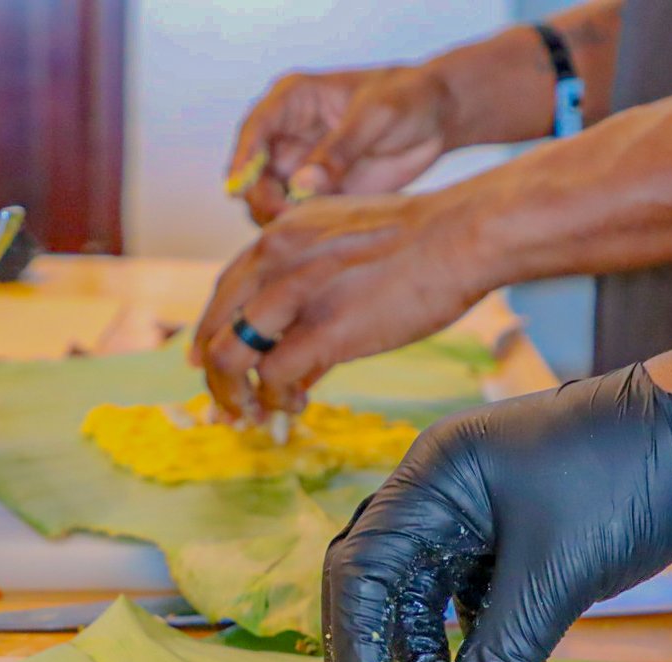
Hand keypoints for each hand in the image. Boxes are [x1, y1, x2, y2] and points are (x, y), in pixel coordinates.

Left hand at [191, 190, 490, 419]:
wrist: (461, 234)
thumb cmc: (421, 242)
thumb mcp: (347, 248)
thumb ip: (314, 293)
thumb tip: (300, 359)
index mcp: (280, 236)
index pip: (225, 293)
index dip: (213, 335)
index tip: (211, 366)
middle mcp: (273, 259)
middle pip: (215, 328)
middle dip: (215, 377)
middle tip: (228, 408)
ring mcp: (294, 294)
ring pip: (229, 358)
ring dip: (235, 397)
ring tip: (255, 417)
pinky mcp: (323, 330)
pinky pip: (273, 377)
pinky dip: (276, 402)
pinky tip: (295, 407)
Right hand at [226, 65, 458, 224]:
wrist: (436, 118)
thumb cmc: (405, 99)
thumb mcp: (375, 116)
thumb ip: (340, 149)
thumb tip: (302, 186)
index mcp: (292, 102)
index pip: (254, 130)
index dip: (243, 159)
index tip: (240, 187)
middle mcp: (288, 136)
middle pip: (254, 174)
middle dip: (262, 199)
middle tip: (285, 219)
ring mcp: (301, 168)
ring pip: (270, 201)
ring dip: (279, 219)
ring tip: (305, 231)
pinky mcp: (320, 194)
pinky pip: (298, 218)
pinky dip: (302, 231)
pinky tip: (319, 239)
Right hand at [322, 363, 671, 661]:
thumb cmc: (630, 479)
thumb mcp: (558, 578)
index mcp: (433, 476)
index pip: (360, 571)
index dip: (356, 653)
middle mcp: (439, 486)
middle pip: (377, 580)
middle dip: (376, 657)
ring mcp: (473, 506)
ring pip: (422, 590)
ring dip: (422, 653)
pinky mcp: (509, 527)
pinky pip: (464, 590)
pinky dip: (462, 638)